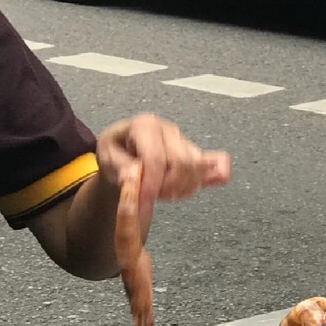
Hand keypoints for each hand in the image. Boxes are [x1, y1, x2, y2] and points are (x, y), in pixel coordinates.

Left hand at [95, 114, 229, 218]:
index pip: (156, 157)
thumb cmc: (115, 151)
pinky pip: (214, 161)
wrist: (122, 149)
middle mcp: (168, 130)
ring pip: (197, 167)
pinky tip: (218, 180)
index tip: (144, 199)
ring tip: (164, 193)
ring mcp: (183, 140)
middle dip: (168, 186)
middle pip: (182, 162)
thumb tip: (132, 177)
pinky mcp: (194, 152)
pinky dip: (215, 173)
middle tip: (152, 196)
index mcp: (145, 126)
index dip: (152, 182)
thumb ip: (120, 168)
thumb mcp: (107, 158)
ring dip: (183, 187)